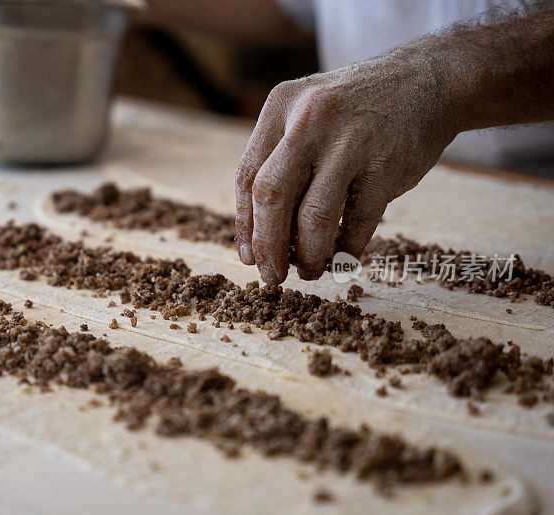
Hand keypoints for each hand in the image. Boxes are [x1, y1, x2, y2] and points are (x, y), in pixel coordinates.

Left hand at [235, 53, 457, 284]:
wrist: (429, 79)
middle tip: (272, 276)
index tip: (249, 256)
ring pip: (314, 218)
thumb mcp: (307, 111)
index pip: (246, 177)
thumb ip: (280, 159)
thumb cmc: (356, 109)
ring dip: (308, 256)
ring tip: (309, 272)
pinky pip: (358, 224)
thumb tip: (258, 236)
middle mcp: (310, 119)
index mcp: (280, 106)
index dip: (244, 224)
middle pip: (270, 197)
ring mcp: (351, 141)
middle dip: (268, 247)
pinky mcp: (388, 165)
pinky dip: (346, 250)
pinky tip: (341, 260)